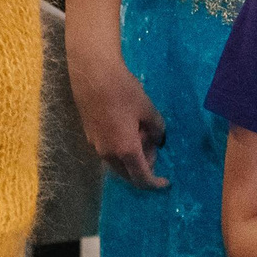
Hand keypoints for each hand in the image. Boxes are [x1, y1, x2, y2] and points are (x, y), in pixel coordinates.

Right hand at [69, 45, 166, 188]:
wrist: (92, 73)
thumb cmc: (123, 91)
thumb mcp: (147, 109)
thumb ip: (157, 129)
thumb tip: (158, 139)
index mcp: (125, 150)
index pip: (141, 178)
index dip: (155, 184)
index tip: (166, 182)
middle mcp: (108, 153)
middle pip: (128, 174)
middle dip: (144, 167)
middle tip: (153, 145)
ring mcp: (96, 145)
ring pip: (117, 163)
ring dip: (132, 157)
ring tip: (142, 133)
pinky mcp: (89, 135)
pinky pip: (108, 152)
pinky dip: (120, 149)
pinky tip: (127, 128)